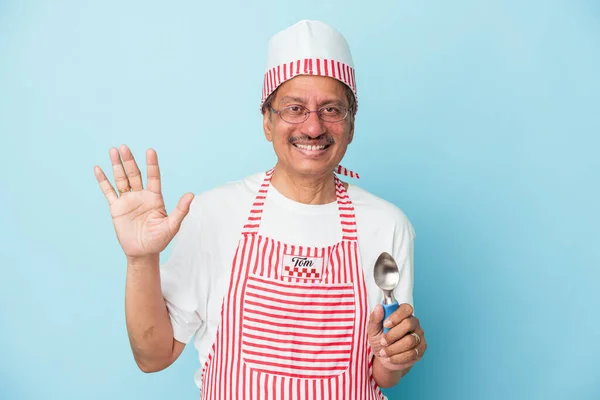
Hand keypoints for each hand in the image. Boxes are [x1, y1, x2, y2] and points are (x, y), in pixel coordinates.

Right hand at [94, 145, 193, 259]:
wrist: (143, 252)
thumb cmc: (160, 240)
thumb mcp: (172, 226)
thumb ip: (180, 210)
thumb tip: (191, 194)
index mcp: (155, 198)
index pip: (153, 177)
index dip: (152, 164)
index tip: (150, 151)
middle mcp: (141, 196)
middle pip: (134, 174)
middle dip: (129, 161)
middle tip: (123, 147)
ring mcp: (128, 201)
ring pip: (121, 179)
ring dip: (117, 165)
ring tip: (113, 150)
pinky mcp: (116, 208)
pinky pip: (108, 192)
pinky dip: (103, 181)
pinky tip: (98, 168)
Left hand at [367, 303, 426, 371]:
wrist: (384, 357)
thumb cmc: (379, 339)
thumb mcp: (373, 329)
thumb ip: (375, 318)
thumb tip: (379, 307)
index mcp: (403, 314)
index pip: (406, 309)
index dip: (396, 316)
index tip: (385, 325)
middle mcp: (413, 323)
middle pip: (408, 324)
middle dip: (392, 335)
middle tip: (382, 342)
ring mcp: (419, 336)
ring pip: (410, 341)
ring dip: (394, 348)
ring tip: (384, 352)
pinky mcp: (421, 349)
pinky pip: (412, 353)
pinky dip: (398, 357)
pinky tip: (390, 358)